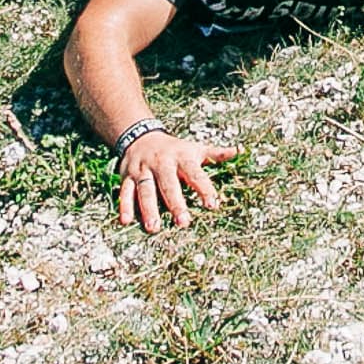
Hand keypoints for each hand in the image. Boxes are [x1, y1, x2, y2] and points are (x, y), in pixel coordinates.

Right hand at [115, 131, 235, 233]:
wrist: (140, 135)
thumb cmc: (173, 149)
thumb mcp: (194, 149)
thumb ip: (215, 154)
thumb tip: (240, 151)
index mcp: (181, 158)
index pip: (195, 174)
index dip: (204, 189)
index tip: (213, 205)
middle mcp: (161, 164)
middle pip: (169, 184)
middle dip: (175, 203)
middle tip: (183, 222)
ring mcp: (143, 171)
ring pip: (145, 190)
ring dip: (148, 209)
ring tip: (154, 228)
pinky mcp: (128, 178)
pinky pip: (125, 192)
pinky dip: (124, 206)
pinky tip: (126, 221)